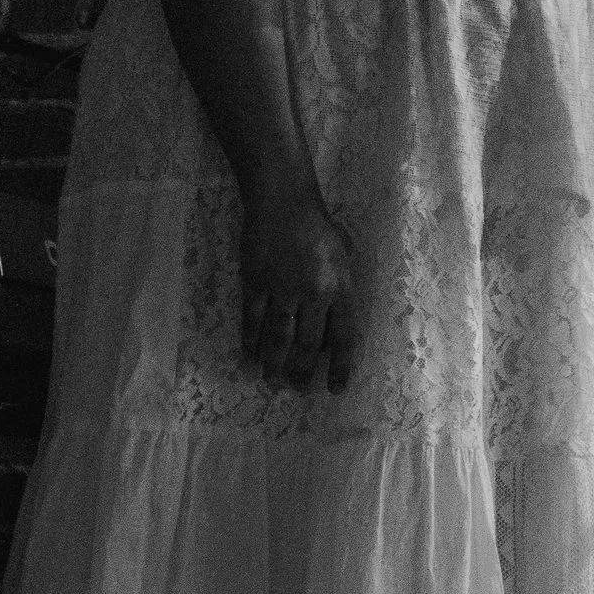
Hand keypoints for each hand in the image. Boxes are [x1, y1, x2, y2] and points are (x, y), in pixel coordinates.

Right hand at [236, 187, 359, 391]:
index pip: (345, 337)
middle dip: (303, 373)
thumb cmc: (320, 228)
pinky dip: (249, 344)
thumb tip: (336, 324)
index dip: (341, 366)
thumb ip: (343, 289)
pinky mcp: (255, 283)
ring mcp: (283, 289)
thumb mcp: (345, 256)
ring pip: (278, 338)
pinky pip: (252, 321)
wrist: (284, 202)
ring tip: (271, 382)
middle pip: (309, 345)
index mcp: (341, 288)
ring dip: (274, 364)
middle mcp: (314, 293)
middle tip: (298, 392)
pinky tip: (248, 360)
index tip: (336, 389)